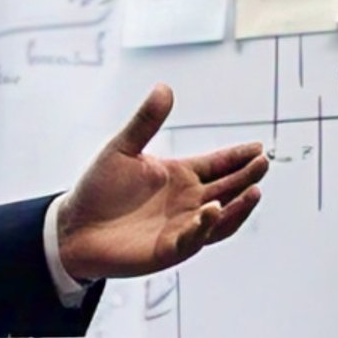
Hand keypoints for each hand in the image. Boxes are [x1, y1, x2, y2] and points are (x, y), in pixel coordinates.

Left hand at [56, 84, 268, 281]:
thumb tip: (164, 87)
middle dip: (246, 177)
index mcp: (181, 176)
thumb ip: (145, 122)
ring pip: (220, 219)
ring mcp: (182, 227)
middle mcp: (188, 202)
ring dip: (238, 207)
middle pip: (227, 189)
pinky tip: (211, 210)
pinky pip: (193, 240)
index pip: (219, 164)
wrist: (74, 226)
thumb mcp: (122, 148)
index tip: (259, 147)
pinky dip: (204, 226)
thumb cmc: (98, 188)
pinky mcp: (168, 250)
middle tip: (263, 163)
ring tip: (254, 191)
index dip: (239, 157)